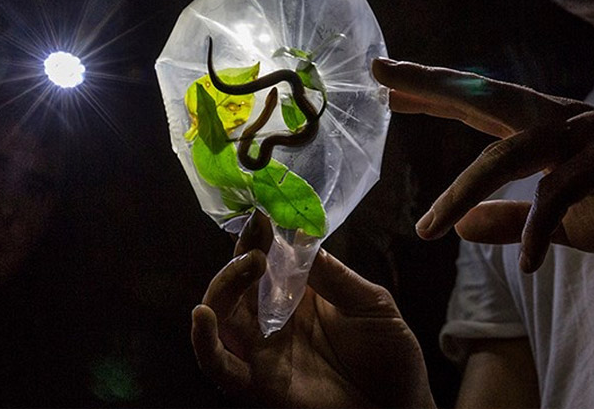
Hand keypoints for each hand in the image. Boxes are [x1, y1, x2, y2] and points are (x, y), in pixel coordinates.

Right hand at [191, 211, 435, 408]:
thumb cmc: (390, 354)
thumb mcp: (370, 303)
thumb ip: (335, 275)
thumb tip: (301, 237)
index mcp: (300, 294)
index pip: (269, 258)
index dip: (262, 234)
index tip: (262, 210)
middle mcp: (275, 319)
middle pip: (239, 281)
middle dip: (241, 253)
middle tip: (258, 235)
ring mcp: (264, 350)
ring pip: (223, 314)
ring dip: (224, 284)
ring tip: (250, 263)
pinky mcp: (258, 384)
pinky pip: (220, 365)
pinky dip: (204, 342)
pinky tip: (203, 315)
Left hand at [372, 58, 593, 271]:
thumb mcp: (565, 218)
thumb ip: (514, 218)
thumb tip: (461, 229)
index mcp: (544, 128)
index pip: (477, 103)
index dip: (432, 92)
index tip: (386, 84)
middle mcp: (559, 120)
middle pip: (484, 95)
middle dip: (431, 84)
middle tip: (382, 72)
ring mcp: (587, 135)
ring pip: (509, 154)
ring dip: (463, 193)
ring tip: (428, 230)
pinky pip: (563, 194)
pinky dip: (541, 230)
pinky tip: (527, 264)